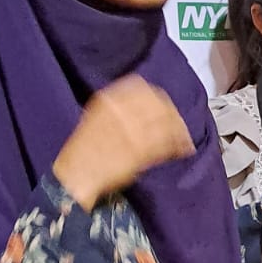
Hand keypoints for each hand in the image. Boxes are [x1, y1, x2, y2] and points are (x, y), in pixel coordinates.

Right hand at [53, 75, 193, 208]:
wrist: (76, 175)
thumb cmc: (85, 150)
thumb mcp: (98, 118)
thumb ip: (119, 109)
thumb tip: (146, 108)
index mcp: (108, 99)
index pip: (141, 88)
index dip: (158, 98)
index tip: (165, 107)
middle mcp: (120, 110)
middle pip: (158, 104)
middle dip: (173, 114)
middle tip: (180, 125)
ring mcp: (131, 129)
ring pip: (166, 123)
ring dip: (180, 131)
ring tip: (185, 140)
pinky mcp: (139, 149)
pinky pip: (165, 143)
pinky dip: (178, 146)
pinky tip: (183, 150)